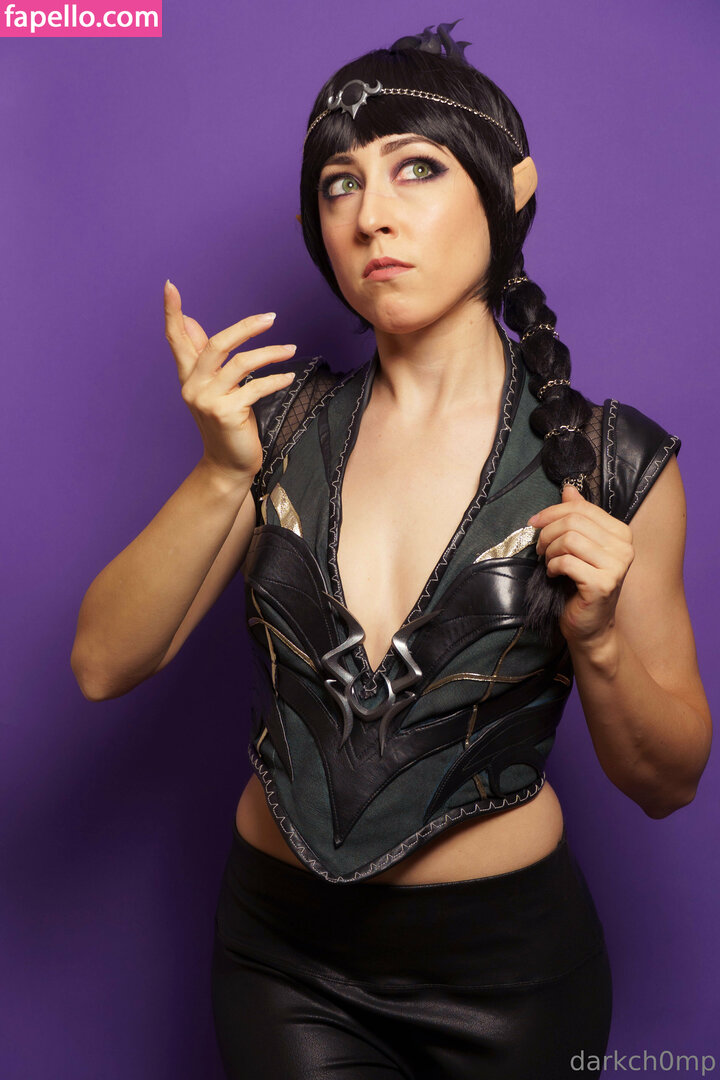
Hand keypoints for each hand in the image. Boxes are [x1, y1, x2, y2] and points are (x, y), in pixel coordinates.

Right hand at [163, 280, 296, 481]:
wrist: (228, 464)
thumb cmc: (226, 423)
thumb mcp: (214, 387)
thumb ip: (205, 356)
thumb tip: (191, 321)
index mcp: (188, 376)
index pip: (176, 339)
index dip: (172, 312)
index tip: (170, 285)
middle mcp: (193, 386)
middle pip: (217, 344)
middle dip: (245, 327)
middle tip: (270, 317)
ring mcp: (208, 400)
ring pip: (241, 363)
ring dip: (270, 353)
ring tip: (291, 350)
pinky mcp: (226, 413)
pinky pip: (257, 388)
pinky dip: (276, 380)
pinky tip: (288, 376)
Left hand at [528, 485, 634, 645]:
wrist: (590, 626)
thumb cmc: (582, 586)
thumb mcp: (580, 547)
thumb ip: (578, 518)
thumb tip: (568, 489)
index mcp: (621, 533)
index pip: (582, 508)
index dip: (552, 512)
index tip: (534, 523)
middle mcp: (624, 547)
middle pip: (574, 521)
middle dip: (547, 532)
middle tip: (539, 548)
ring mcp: (616, 567)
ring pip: (569, 539)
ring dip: (549, 550)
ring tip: (548, 562)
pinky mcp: (603, 584)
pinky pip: (567, 562)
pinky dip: (553, 566)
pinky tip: (553, 574)